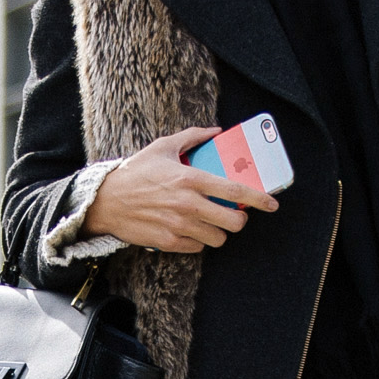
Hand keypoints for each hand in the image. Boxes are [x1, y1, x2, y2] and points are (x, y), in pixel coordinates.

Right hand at [84, 127, 278, 254]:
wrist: (105, 201)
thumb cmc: (135, 172)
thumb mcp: (162, 147)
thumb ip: (192, 137)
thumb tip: (216, 130)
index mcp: (190, 178)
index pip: (235, 190)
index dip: (259, 199)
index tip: (272, 204)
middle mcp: (188, 204)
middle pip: (233, 221)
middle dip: (238, 220)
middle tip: (234, 215)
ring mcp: (178, 226)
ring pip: (218, 238)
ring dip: (218, 231)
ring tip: (208, 222)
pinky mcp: (168, 242)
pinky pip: (198, 248)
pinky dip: (198, 241)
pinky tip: (189, 229)